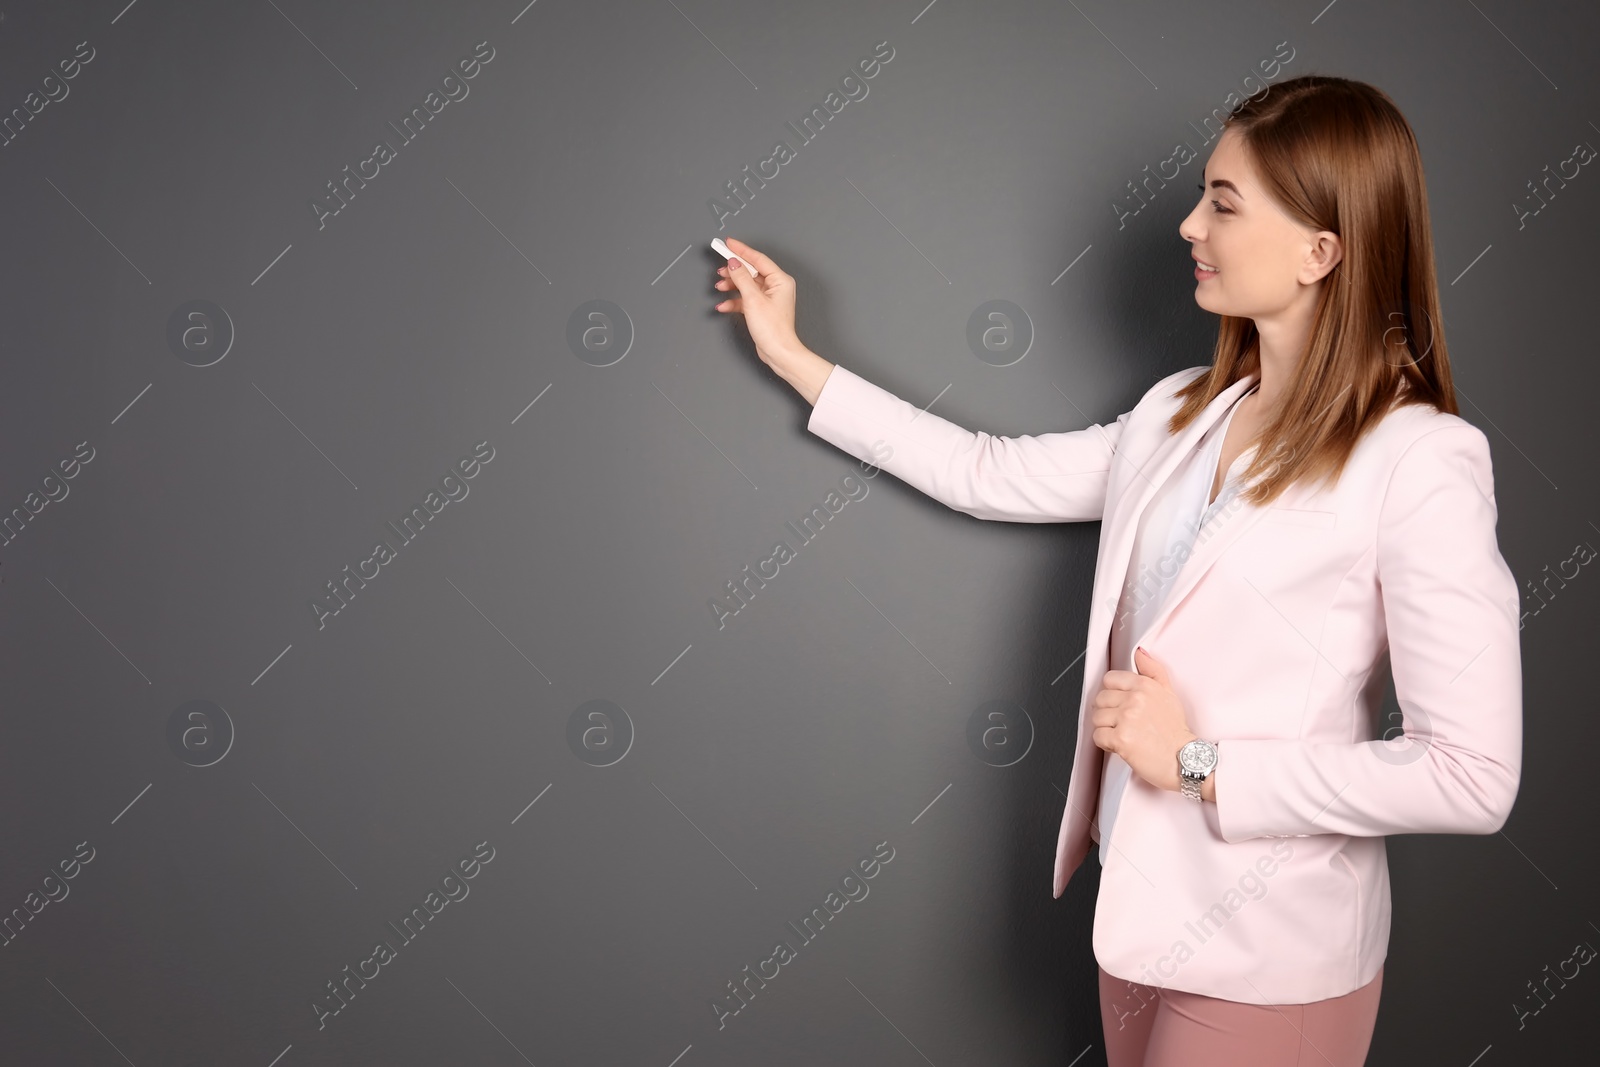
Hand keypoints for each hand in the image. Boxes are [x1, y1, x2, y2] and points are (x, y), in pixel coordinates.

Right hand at [713, 237, 803, 367]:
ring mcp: (769, 298)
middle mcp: (776, 287)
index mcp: (780, 280)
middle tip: (721, 267)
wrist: (778, 352)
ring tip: (720, 286)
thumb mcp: (753, 299)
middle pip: (751, 271)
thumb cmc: (774, 330)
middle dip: (734, 271)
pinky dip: (734, 300)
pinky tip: (724, 304)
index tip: (728, 244)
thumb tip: (734, 262)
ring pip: (746, 284)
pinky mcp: (762, 308)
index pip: (758, 258)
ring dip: (731, 285)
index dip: (741, 250)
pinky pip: (745, 298)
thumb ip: (741, 278)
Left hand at [1091, 647, 1198, 794]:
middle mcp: (1135, 699)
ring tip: (1124, 734)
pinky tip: (1121, 744)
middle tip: (1123, 723)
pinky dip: (1106, 744)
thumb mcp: (1169, 693)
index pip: (1109, 680)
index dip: (1113, 694)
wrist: (1185, 760)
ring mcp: (1127, 718)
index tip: (1120, 705)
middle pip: (1100, 699)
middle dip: (1108, 712)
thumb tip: (1140, 653)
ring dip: (1106, 729)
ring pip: (1097, 718)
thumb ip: (1153, 670)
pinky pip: (1098, 736)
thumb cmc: (1176, 731)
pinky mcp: (1121, 738)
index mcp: (1144, 685)